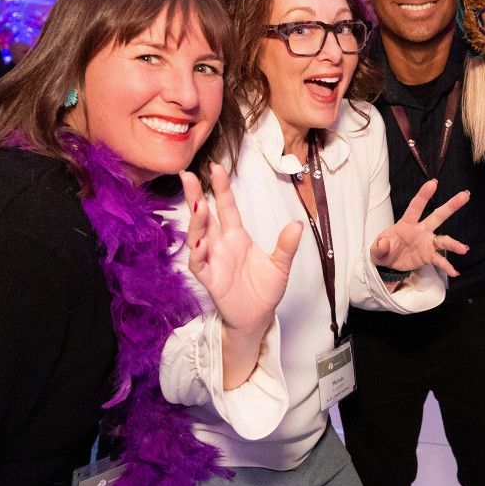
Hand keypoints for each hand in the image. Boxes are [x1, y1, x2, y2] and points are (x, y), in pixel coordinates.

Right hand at [182, 165, 300, 333]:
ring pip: (198, 237)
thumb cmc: (265, 290)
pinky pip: (199, 264)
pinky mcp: (210, 279)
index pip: (227, 207)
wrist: (258, 317)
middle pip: (205, 216)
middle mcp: (221, 245)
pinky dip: (197, 253)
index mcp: (237, 237)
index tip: (215, 168)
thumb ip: (286, 246)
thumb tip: (297, 224)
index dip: (221, 188)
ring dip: (196, 222)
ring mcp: (213, 261)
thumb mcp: (281, 265)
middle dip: (195, 196)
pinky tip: (201, 243)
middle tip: (187, 175)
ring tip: (198, 205)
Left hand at [369, 179, 470, 275]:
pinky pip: (440, 260)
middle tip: (465, 195)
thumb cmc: (384, 250)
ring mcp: (427, 242)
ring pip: (443, 240)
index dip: (424, 195)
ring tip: (463, 249)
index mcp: (406, 224)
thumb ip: (379, 246)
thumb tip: (383, 243)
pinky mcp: (429, 255)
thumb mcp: (376, 249)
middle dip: (451, 206)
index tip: (433, 183)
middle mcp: (421, 230)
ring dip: (454, 244)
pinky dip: (447, 266)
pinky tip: (455, 272)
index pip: (415, 207)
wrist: (388, 265)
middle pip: (438, 216)